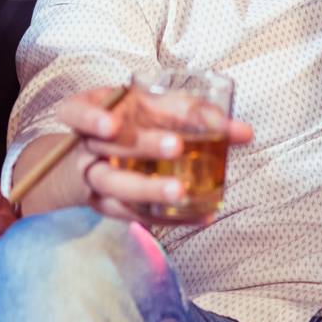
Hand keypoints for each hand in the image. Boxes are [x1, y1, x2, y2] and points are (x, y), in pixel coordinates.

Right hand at [27, 85, 251, 222]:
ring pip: (117, 188)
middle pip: (106, 147)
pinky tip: (199, 216)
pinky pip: (133, 215)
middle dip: (143, 146)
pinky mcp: (106, 207)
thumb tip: (245, 132)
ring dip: (150, 189)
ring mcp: (93, 180)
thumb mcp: (145, 106)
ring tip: (182, 191)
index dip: (92, 117)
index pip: (80, 111)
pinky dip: (166, 216)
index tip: (110, 125)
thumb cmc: (126, 122)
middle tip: (177, 146)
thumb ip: (191, 112)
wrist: (76, 164)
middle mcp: (84, 146)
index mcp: (86, 111)